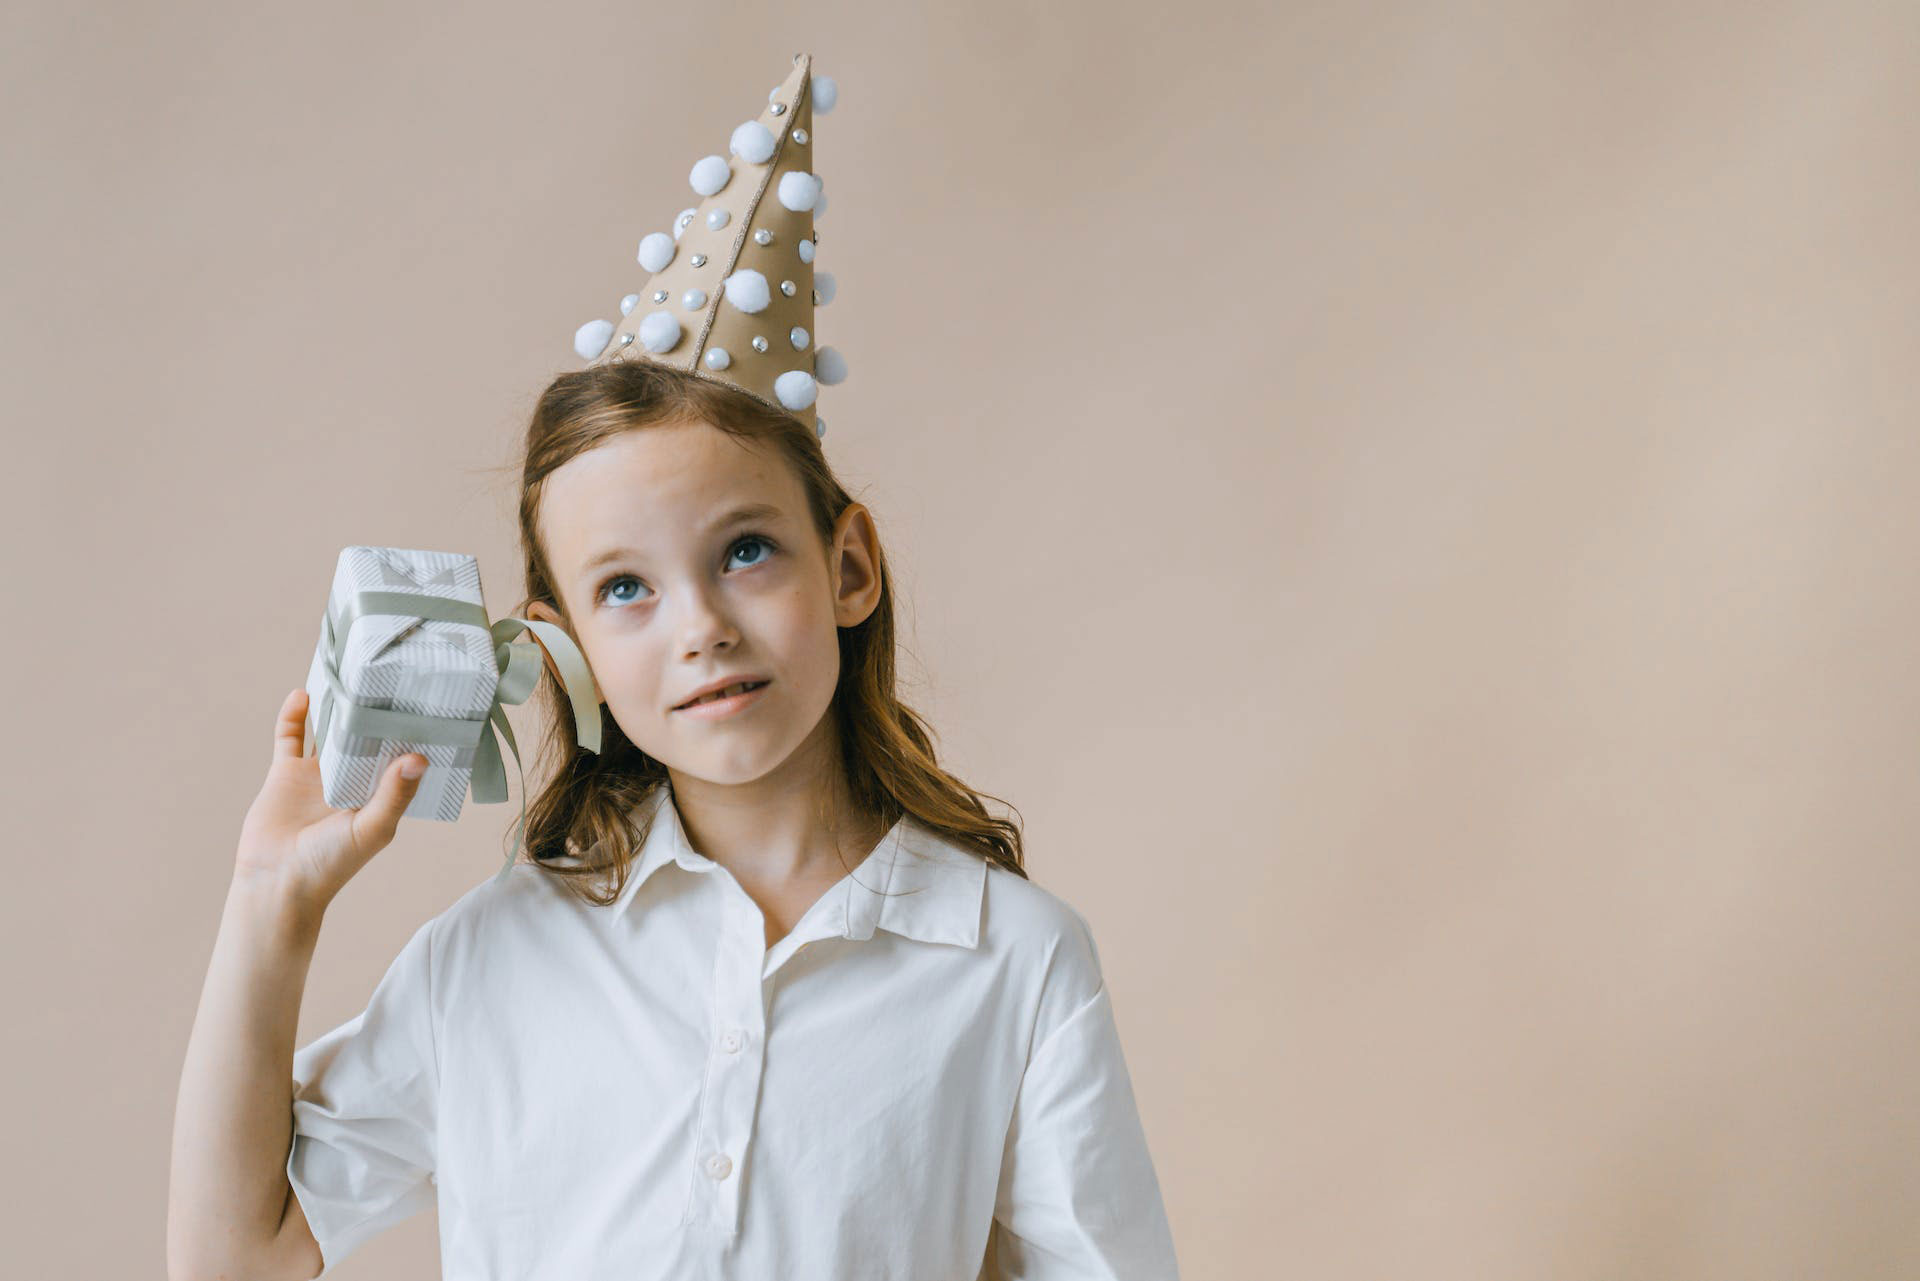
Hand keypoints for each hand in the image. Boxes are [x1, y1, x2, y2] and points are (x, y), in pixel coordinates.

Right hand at [234, 688, 426, 913]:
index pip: (398, 755)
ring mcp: (317, 776)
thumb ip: (395, 793)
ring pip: (330, 731)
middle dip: (374, 711)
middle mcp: (351, 781)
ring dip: (335, 706)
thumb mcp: (373, 828)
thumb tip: (419, 756)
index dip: (409, 731)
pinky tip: (303, 693)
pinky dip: (296, 715)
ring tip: (347, 675)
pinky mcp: (286, 774)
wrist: (277, 882)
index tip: (425, 700)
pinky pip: (291, 737)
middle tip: (387, 674)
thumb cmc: (332, 864)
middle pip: (365, 737)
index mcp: (378, 795)